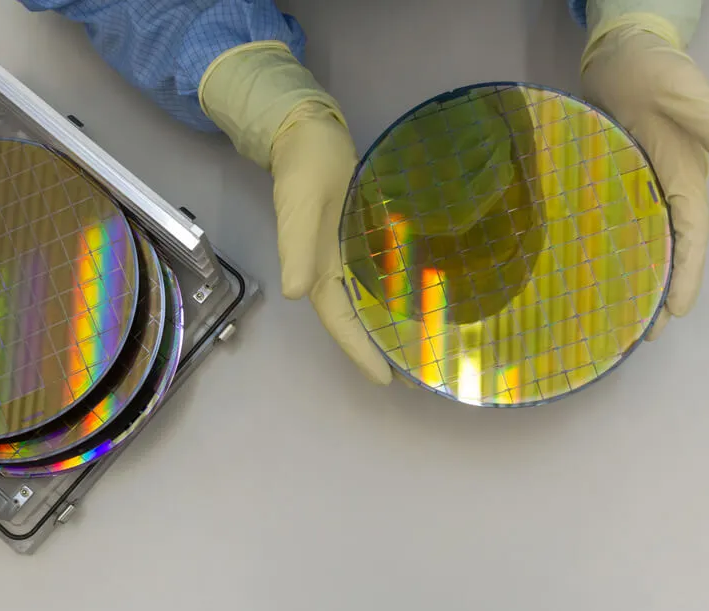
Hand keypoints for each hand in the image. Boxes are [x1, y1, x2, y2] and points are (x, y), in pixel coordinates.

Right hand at [199, 43, 391, 384]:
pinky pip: (370, 280)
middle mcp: (329, 268)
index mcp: (315, 268)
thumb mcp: (302, 202)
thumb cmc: (306, 164)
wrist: (307, 132)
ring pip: (363, 303)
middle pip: (352, 320)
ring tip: (415, 347)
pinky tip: (408, 301)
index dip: (359, 351)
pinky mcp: (353, 240)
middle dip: (376, 348)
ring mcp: (341, 256)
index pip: (339, 321)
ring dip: (382, 327)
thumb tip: (293, 292)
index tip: (385, 379)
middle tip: (413, 372)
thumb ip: (296, 245)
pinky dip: (387, 297)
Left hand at [580, 23, 708, 338]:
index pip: (691, 236)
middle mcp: (665, 188)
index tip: (675, 311)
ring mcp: (640, 185)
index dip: (685, 273)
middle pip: (667, 248)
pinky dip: (611, 248)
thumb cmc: (654, 68)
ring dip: (635, 276)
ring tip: (618, 317)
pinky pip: (615, 222)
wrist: (622, 52)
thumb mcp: (685, 93)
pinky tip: (593, 271)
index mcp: (685, 177)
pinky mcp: (616, 178)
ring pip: (642, 240)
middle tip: (643, 334)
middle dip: (660, 289)